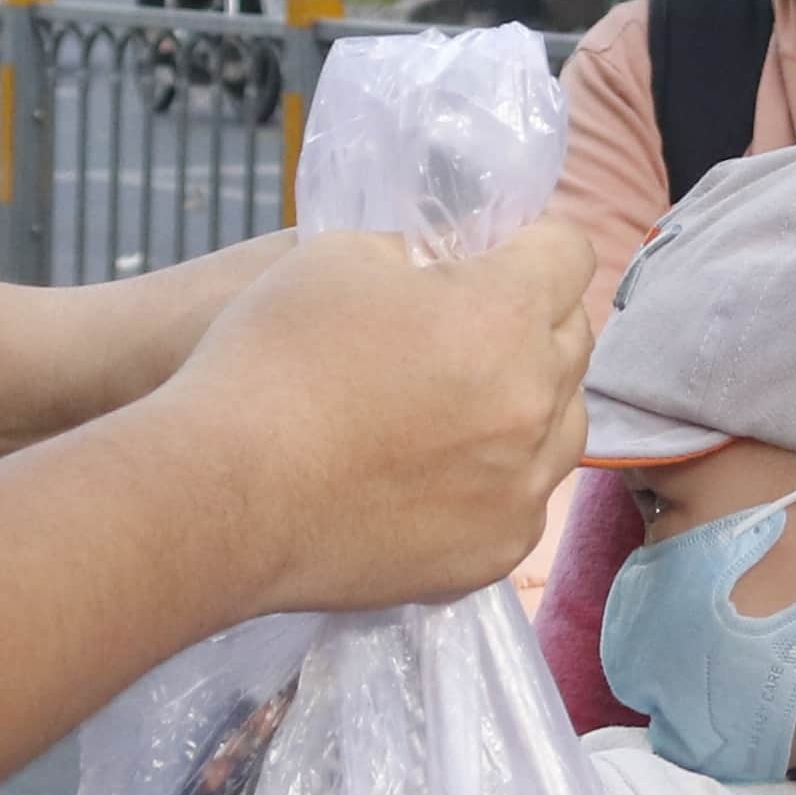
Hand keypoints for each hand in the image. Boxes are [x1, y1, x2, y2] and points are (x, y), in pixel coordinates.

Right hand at [164, 215, 589, 607]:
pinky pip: (526, 497)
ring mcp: (522, 486)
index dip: (532, 243)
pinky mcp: (496, 550)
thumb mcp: (340, 255)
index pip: (570, 252)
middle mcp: (534, 400)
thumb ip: (420, 249)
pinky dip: (500, 477)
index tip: (498, 255)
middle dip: (533, 319)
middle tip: (468, 327)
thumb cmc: (269, 360)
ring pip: (564, 424)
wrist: (222, 497)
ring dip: (528, 400)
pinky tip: (440, 471)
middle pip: (573, 339)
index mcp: (505, 314)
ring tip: (460, 403)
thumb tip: (454, 265)